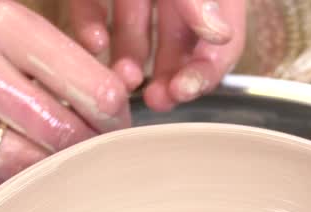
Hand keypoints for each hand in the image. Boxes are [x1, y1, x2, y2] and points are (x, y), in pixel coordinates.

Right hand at [0, 0, 132, 196]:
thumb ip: (33, 48)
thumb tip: (97, 97)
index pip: (91, 88)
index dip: (115, 117)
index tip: (114, 125)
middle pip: (64, 136)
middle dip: (86, 151)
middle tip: (90, 155)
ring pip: (23, 168)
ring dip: (45, 173)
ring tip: (51, 165)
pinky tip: (2, 169)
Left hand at [67, 0, 246, 110]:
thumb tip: (218, 34)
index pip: (220, 44)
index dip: (204, 72)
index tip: (182, 91)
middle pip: (177, 49)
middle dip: (166, 80)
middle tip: (154, 101)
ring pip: (133, 36)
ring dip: (128, 64)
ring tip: (122, 77)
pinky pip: (92, 11)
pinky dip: (90, 30)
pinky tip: (94, 44)